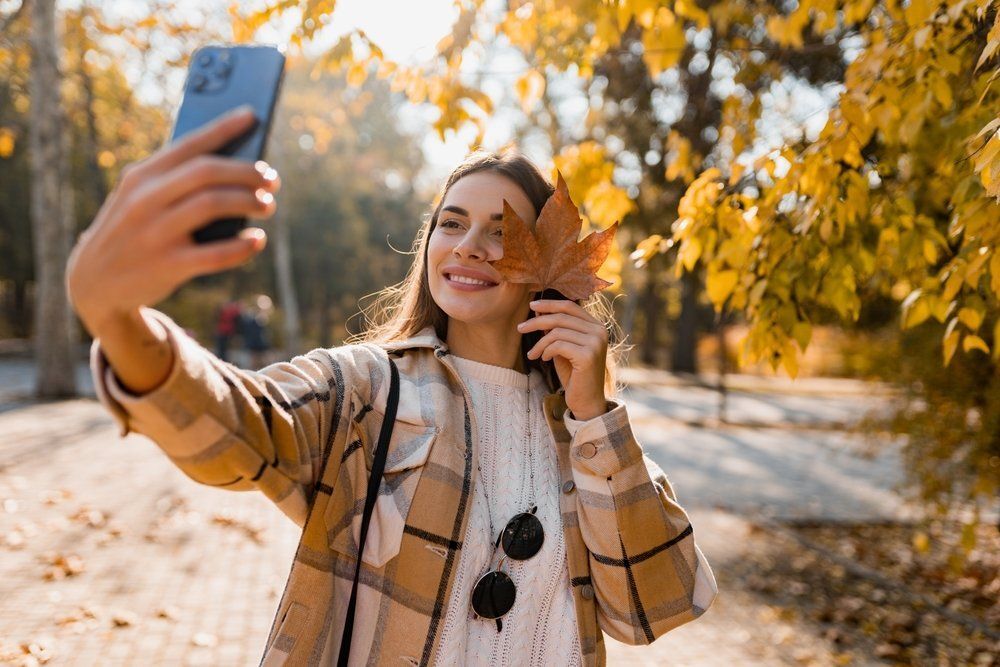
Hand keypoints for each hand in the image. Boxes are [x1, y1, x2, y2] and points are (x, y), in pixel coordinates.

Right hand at [66, 106, 280, 336]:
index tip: (253, 116)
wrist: (95, 282)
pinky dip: (243, 246)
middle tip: (272, 179)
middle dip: (247, 171)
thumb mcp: (139, 198)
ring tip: (268, 205)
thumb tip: (238, 169)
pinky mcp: (167, 266)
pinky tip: (258, 240)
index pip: (189, 145)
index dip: (223, 128)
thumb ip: (176, 181)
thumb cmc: (134, 230)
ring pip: (212, 204)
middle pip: (207, 172)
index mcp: (141, 176)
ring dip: (249, 201)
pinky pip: (216, 254)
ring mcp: (155, 232)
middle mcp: (145, 200)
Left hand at [517, 299, 608, 420]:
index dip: (549, 304)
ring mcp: (595, 343)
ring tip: (533, 354)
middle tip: (520, 328)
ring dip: (540, 343)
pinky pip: (558, 345)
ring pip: (557, 332)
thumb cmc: (574, 375)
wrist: (587, 401)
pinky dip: (546, 351)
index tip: (531, 306)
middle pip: (561, 317)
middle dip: (537, 322)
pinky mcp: (588, 355)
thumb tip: (538, 311)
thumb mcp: (562, 348)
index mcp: (596, 326)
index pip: (570, 307)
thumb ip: (555, 330)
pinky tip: (544, 359)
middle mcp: (600, 331)